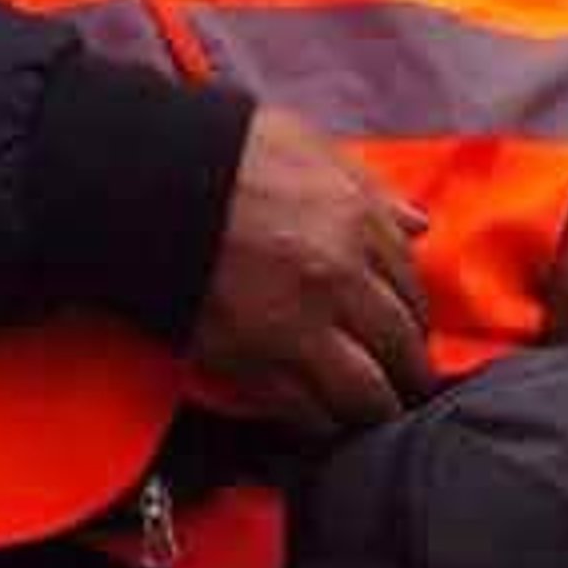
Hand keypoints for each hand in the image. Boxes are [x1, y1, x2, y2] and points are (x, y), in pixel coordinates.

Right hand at [189, 108, 433, 435]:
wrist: (148, 189)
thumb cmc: (226, 155)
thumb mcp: (306, 146)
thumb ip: (368, 187)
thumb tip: (420, 224)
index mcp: (356, 223)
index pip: (413, 289)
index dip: (415, 315)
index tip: (408, 329)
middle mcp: (339, 281)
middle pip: (401, 347)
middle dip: (409, 371)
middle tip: (406, 382)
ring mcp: (299, 329)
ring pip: (365, 393)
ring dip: (376, 407)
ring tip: (373, 411)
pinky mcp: (254, 366)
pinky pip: (309, 413)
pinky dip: (324, 422)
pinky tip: (323, 417)